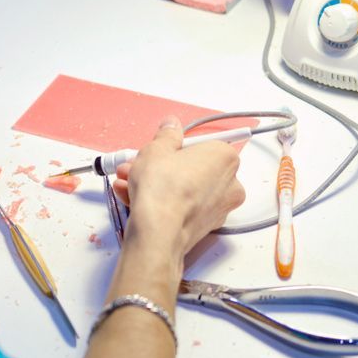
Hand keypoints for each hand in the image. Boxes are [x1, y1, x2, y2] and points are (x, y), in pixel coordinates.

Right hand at [113, 115, 244, 258]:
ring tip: (127, 182)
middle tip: (137, 166)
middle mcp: (230, 183)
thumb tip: (171, 125)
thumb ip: (166, 135)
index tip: (158, 151)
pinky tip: (133, 198)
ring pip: (185, 190)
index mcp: (225, 157)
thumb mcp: (156, 149)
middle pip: (192, 168)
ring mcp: (219, 208)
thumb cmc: (162, 186)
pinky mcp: (205, 227)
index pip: (200, 145)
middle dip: (160, 167)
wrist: (158, 231)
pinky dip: (161, 203)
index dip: (174, 148)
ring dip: (155, 184)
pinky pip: (182, 208)